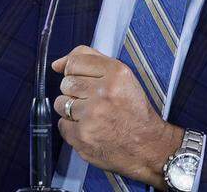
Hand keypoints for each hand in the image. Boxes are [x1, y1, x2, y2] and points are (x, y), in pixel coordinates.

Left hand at [51, 44, 182, 185]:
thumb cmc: (134, 111)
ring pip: (61, 103)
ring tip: (91, 116)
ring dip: (71, 110)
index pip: (74, 62)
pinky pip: (62, 125)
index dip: (76, 72)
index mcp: (116, 73)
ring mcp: (92, 116)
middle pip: (66, 83)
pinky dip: (72, 128)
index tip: (84, 81)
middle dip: (75, 92)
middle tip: (93, 102)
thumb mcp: (122, 76)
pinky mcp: (83, 137)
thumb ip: (90, 59)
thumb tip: (57, 64)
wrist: (149, 147)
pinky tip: (89, 129)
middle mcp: (103, 92)